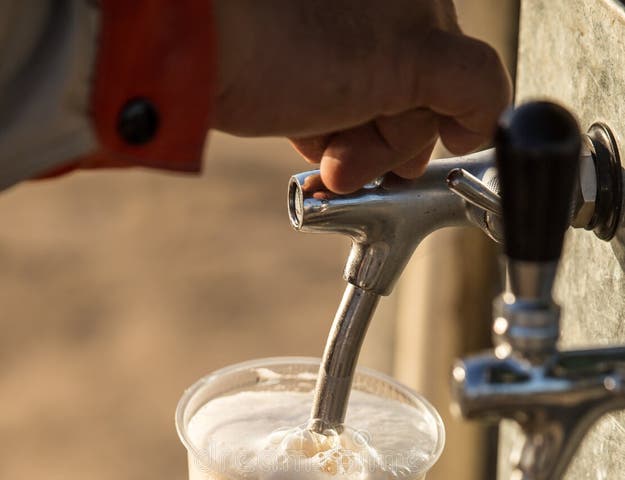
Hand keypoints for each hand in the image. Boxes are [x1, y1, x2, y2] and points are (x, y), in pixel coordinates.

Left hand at [212, 0, 511, 191]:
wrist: (191, 46)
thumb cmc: (291, 36)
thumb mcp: (405, 58)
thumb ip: (468, 83)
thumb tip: (488, 117)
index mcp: (415, 0)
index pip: (461, 76)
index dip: (444, 124)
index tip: (427, 153)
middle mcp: (382, 9)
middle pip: (414, 101)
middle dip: (387, 142)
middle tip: (354, 158)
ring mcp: (338, 36)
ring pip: (371, 114)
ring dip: (354, 149)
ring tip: (326, 154)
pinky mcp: (300, 62)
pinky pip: (332, 112)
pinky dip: (325, 139)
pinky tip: (307, 139)